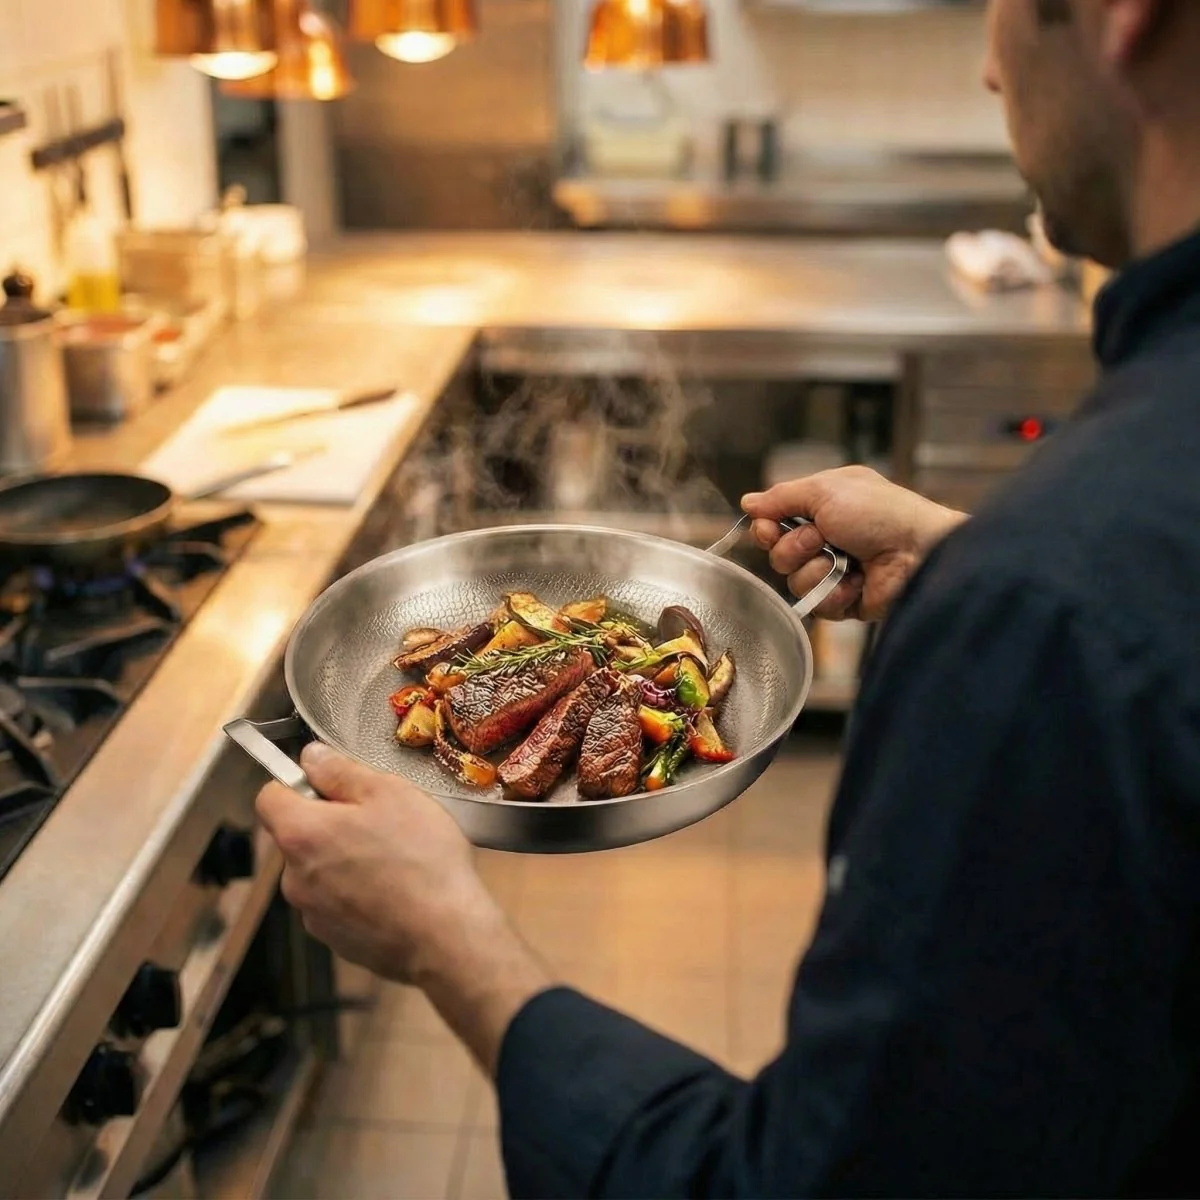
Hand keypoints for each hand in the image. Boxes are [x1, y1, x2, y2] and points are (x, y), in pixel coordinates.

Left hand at [257, 745, 550, 1072]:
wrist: (445, 937)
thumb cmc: (420, 856)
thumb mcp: (389, 793)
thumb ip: (341, 771)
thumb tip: (309, 757)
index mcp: (300, 834)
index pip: (269, 796)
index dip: (298, 783)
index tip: (335, 786)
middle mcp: (293, 877)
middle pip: (298, 835)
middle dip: (329, 824)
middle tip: (379, 822)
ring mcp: (312, 914)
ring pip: (317, 870)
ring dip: (342, 860)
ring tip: (393, 861)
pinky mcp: (333, 941)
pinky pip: (335, 903)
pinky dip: (355, 894)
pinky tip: (394, 894)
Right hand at [742, 467, 966, 621]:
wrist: (918, 551)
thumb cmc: (879, 512)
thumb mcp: (825, 490)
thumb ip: (782, 497)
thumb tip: (748, 502)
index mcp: (822, 508)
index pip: (774, 524)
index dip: (766, 530)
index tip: (769, 529)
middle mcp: (826, 539)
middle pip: (778, 555)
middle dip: (796, 548)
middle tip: (822, 538)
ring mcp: (835, 572)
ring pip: (795, 582)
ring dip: (817, 571)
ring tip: (845, 562)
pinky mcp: (845, 601)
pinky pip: (818, 606)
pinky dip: (835, 593)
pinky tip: (857, 582)